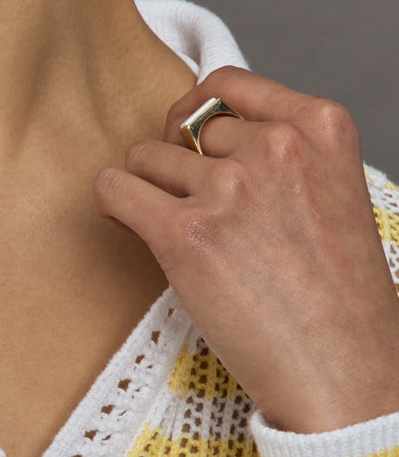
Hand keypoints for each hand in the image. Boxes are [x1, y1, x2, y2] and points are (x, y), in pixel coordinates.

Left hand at [93, 67, 398, 433]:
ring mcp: (230, 188)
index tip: (192, 148)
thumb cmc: (339, 301)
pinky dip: (111, 204)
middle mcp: (276, 147)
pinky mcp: (186, 234)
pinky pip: (115, 189)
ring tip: (175, 234)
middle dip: (176, 161)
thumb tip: (206, 142)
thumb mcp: (333, 196)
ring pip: (144, 158)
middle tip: (190, 208)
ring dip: (147, 191)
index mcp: (322, 126)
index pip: (226, 86)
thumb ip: (285, 158)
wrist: (344, 371)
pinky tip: (125, 224)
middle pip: (182, 124)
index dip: (197, 118)